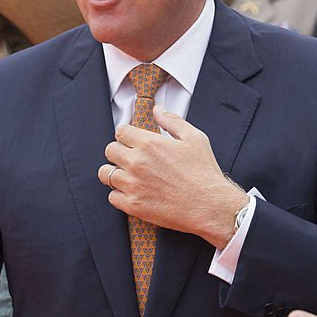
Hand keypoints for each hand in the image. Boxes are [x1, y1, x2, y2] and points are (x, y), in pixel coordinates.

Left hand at [98, 105, 248, 247]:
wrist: (210, 206)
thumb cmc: (204, 172)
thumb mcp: (194, 138)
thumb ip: (172, 121)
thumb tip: (157, 110)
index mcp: (149, 143)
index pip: (120, 131)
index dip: (127, 135)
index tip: (132, 141)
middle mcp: (137, 162)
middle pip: (109, 150)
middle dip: (118, 152)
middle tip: (130, 159)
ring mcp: (133, 185)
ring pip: (105, 174)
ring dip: (114, 173)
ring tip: (128, 176)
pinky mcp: (133, 205)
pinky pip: (112, 197)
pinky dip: (119, 195)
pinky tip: (133, 193)